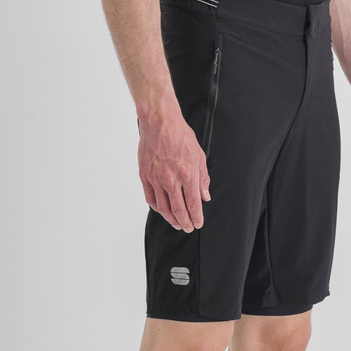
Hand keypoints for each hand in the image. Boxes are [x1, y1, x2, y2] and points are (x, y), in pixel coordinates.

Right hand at [138, 108, 210, 231]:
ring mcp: (156, 179)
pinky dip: (156, 207)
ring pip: (163, 208)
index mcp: (187, 175)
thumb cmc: (180, 135)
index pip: (193, 204)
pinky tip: (161, 210)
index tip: (198, 223)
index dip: (196, 217)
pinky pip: (150, 197)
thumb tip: (205, 195)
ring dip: (171, 219)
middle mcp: (171, 180)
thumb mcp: (199, 156)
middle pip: (179, 210)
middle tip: (188, 228)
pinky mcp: (145, 175)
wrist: (160, 123)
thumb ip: (202, 178)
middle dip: (185, 222)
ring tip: (177, 223)